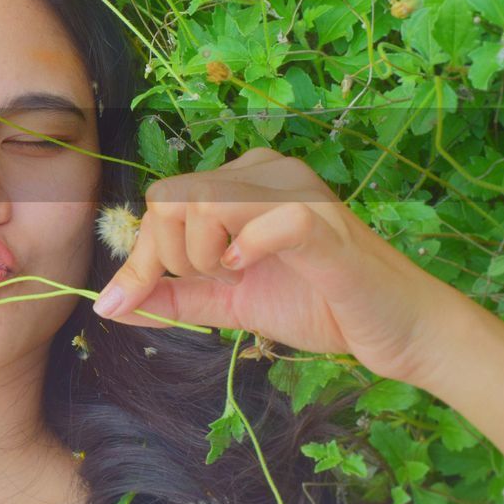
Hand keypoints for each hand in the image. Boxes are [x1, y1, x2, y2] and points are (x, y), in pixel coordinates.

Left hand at [93, 146, 468, 384]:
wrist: (396, 331)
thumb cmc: (316, 305)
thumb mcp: (228, 303)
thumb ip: (172, 297)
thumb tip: (108, 305)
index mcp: (241, 181)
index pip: (160, 202)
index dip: (137, 257)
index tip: (128, 301)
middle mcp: (266, 171)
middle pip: (170, 198)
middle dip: (171, 256)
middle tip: (216, 280)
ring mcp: (297, 191)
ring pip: (204, 202)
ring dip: (202, 256)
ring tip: (238, 276)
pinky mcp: (325, 223)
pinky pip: (268, 219)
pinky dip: (246, 247)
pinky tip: (249, 267)